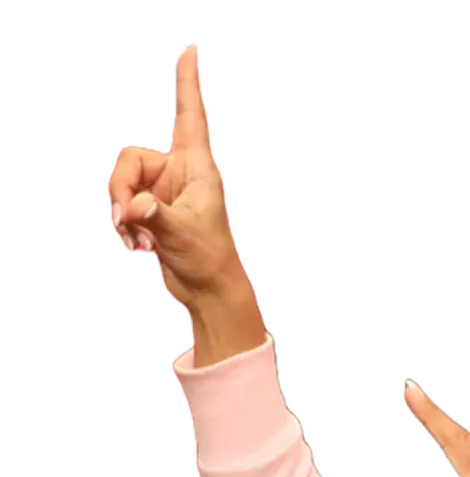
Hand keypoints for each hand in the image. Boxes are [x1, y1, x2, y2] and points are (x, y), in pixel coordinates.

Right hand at [105, 43, 244, 309]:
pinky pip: (120, 203)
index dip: (188, 82)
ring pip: (119, 183)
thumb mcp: (181, 235)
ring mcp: (164, 191)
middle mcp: (180, 173)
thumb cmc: (209, 261)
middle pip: (128, 159)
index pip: (191, 116)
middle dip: (118, 190)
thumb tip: (130, 208)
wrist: (208, 292)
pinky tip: (137, 247)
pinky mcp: (152, 209)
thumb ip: (153, 216)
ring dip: (120, 214)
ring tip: (137, 241)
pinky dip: (122, 225)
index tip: (191, 49)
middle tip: (125, 222)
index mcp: (199, 168)